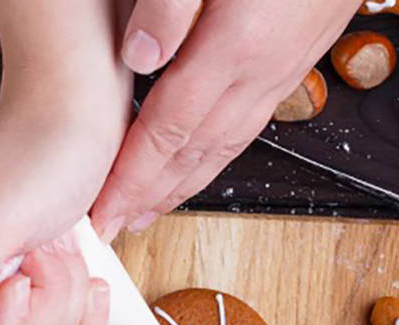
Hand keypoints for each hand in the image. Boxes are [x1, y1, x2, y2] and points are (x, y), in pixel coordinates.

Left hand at [94, 0, 355, 236]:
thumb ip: (171, 3)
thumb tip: (139, 57)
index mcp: (235, 44)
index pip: (168, 130)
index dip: (131, 176)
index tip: (102, 210)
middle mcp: (262, 70)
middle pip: (195, 152)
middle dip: (151, 196)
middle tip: (115, 228)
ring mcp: (283, 69)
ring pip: (226, 145)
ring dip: (186, 183)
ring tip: (152, 207)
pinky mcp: (296, 58)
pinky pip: (249, 124)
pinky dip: (217, 154)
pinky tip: (203, 157)